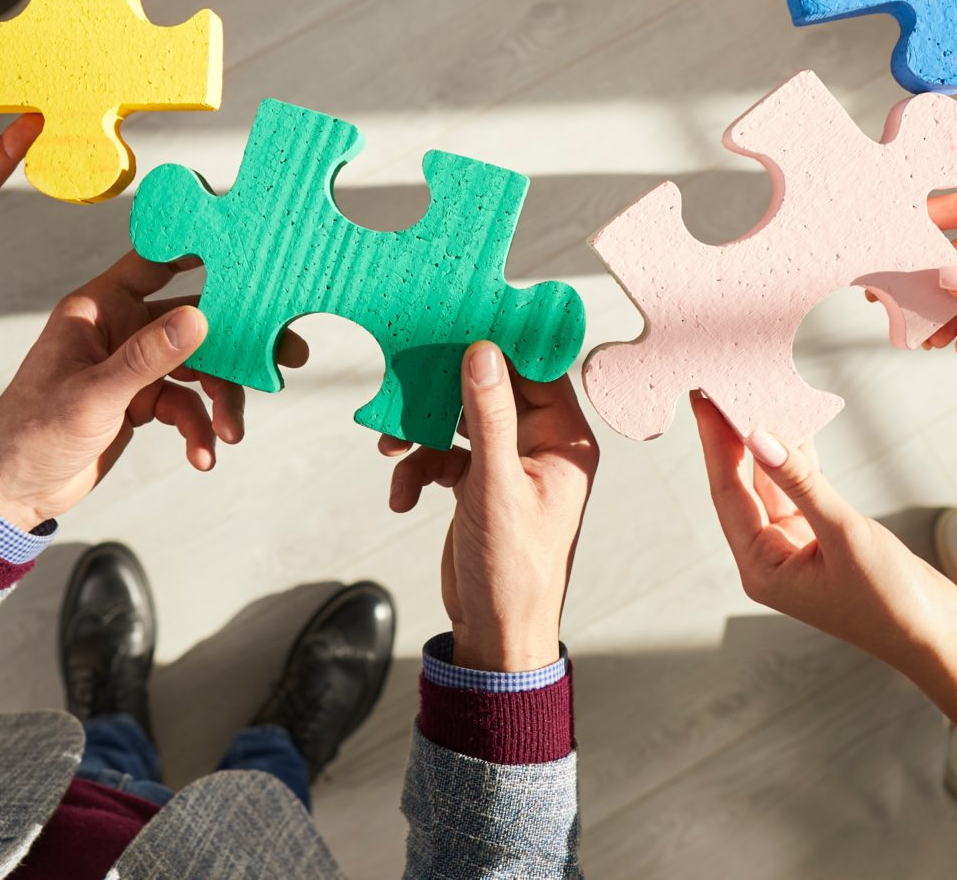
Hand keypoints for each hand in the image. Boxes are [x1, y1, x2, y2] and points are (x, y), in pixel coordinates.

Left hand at [0, 252, 309, 528]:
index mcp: (99, 309)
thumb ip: (147, 357)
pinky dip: (200, 428)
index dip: (198, 248)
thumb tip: (197, 317)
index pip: (154, 261)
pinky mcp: (142, 400)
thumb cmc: (29, 434)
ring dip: (221, 399)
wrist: (12, 493)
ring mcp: (134, 366)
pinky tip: (203, 454)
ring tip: (230, 433)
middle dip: (238, 340)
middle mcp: (121, 330)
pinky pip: (187, 405)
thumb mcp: (91, 396)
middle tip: (283, 353)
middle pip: (194, 319)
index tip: (247, 250)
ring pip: (199, 367)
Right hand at [383, 344, 598, 672]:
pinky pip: (443, 455)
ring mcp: (509, 463)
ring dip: (421, 433)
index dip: (500, 345)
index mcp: (566, 440)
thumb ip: (489, 418)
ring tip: (390, 449)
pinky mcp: (479, 483)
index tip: (461, 321)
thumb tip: (483, 353)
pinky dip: (418, 469)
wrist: (494, 635)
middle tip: (407, 382)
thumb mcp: (496, 487)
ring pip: (459, 420)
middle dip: (443, 392)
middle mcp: (541, 445)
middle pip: (490, 389)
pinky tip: (402, 495)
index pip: (536, 371)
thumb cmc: (514, 571)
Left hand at [693, 398, 956, 670]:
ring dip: (771, 441)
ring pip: (773, 482)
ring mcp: (795, 547)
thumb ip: (801, 482)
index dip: (715, 442)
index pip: (727, 491)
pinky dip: (800, 458)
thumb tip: (760, 436)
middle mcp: (770, 557)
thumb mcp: (844, 534)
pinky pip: (801, 488)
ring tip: (759, 391)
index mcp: (761, 567)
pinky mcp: (821, 538)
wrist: (937, 637)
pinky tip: (796, 422)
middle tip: (726, 384)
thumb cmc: (891, 600)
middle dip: (736, 435)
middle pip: (743, 483)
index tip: (704, 399)